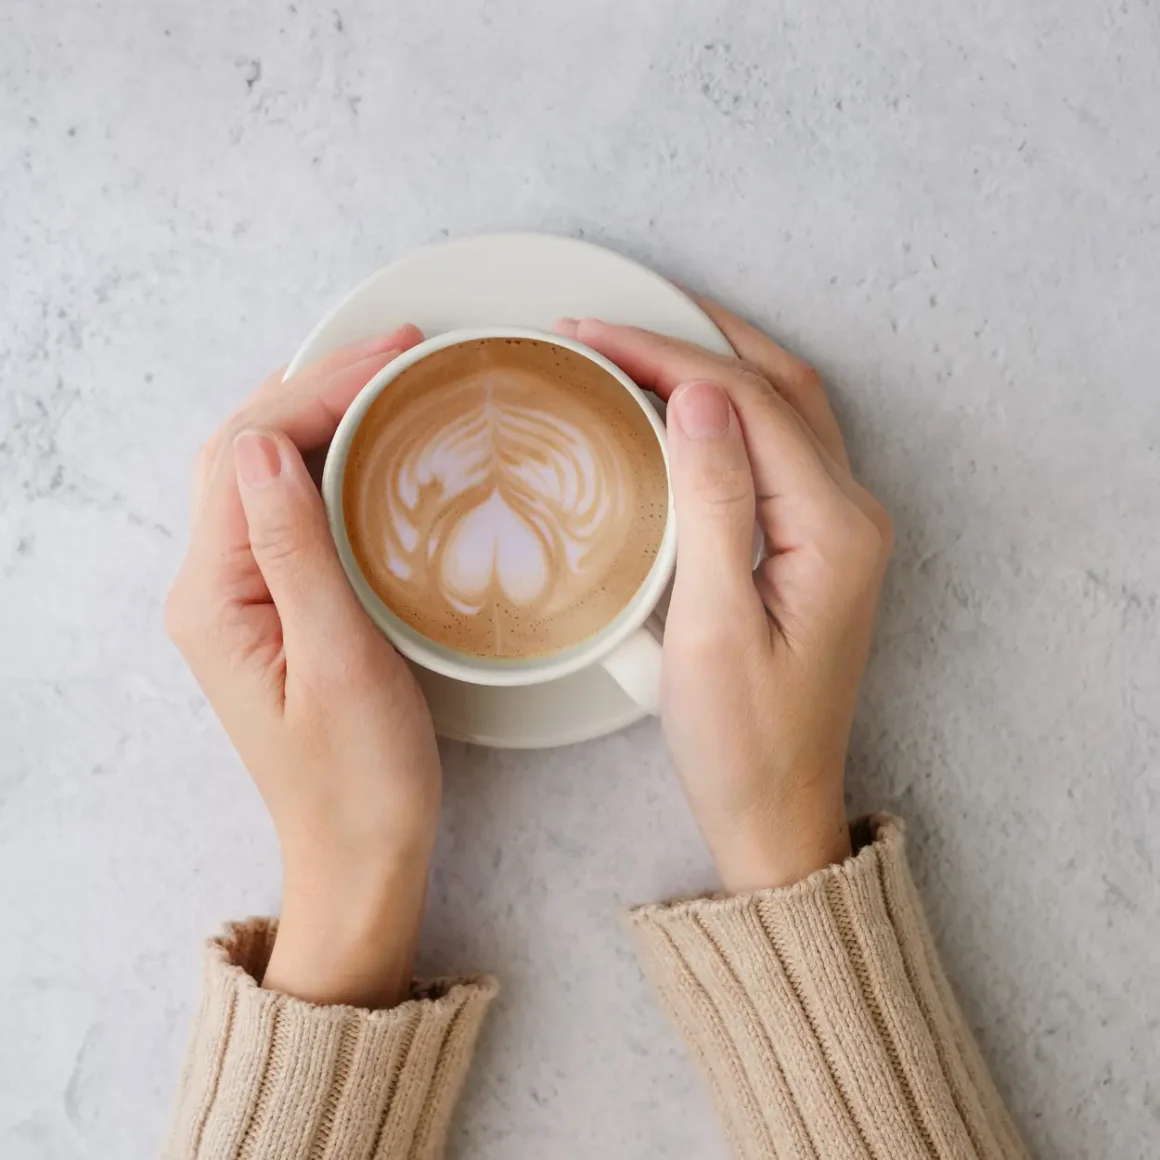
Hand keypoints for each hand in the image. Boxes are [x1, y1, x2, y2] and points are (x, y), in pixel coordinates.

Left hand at [166, 325, 441, 1006]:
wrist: (359, 855)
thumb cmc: (359, 778)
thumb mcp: (339, 661)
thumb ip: (295, 550)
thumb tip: (261, 446)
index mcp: (215, 597)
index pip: (250, 454)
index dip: (318, 391)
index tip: (394, 358)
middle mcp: (211, 589)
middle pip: (244, 452)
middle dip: (316, 387)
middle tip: (397, 351)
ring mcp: (238, 599)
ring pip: (263, 475)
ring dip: (318, 416)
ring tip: (386, 378)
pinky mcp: (272, 609)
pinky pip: (288, 512)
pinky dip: (326, 463)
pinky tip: (367, 447)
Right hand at [558, 307, 891, 892]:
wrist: (777, 808)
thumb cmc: (740, 740)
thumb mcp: (713, 628)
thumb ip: (712, 506)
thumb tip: (697, 399)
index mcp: (833, 530)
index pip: (748, 404)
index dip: (668, 356)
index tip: (592, 335)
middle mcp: (852, 515)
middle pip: (779, 388)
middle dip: (693, 341)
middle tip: (611, 321)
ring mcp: (841, 529)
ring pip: (786, 408)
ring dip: (718, 363)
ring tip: (644, 339)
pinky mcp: (819, 545)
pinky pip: (780, 447)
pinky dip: (731, 408)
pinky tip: (684, 405)